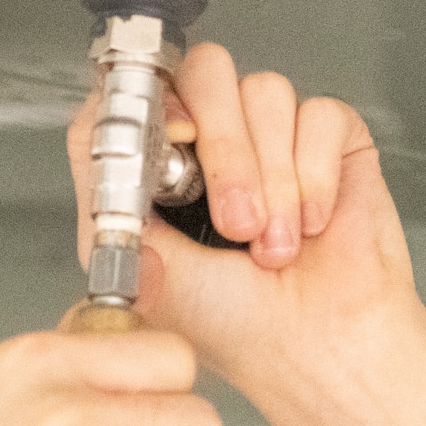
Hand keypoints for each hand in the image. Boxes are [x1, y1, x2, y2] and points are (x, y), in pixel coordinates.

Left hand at [68, 43, 425, 425]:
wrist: (320, 353)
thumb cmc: (240, 330)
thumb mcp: (148, 271)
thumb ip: (113, 203)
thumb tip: (96, 143)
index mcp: (161, 171)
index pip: (137, 92)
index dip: (149, 98)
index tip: (170, 139)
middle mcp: (214, 146)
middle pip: (205, 73)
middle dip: (226, 150)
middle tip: (236, 223)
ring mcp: (272, 138)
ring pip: (265, 93)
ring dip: (274, 179)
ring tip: (275, 245)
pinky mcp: (330, 142)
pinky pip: (321, 117)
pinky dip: (317, 177)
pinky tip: (312, 224)